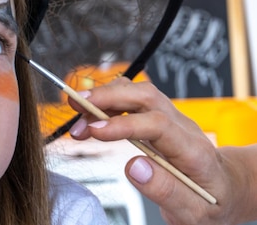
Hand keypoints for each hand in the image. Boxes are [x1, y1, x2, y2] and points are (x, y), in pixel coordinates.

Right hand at [67, 77, 256, 224]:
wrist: (226, 188)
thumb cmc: (210, 201)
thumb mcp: (194, 210)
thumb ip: (165, 190)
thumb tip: (133, 167)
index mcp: (192, 149)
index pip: (157, 124)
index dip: (123, 123)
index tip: (94, 132)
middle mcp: (181, 126)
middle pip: (145, 96)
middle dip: (107, 96)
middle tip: (75, 106)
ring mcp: (170, 117)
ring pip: (137, 92)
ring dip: (104, 97)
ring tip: (77, 116)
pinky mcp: (157, 116)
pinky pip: (131, 98)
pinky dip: (107, 101)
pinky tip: (90, 116)